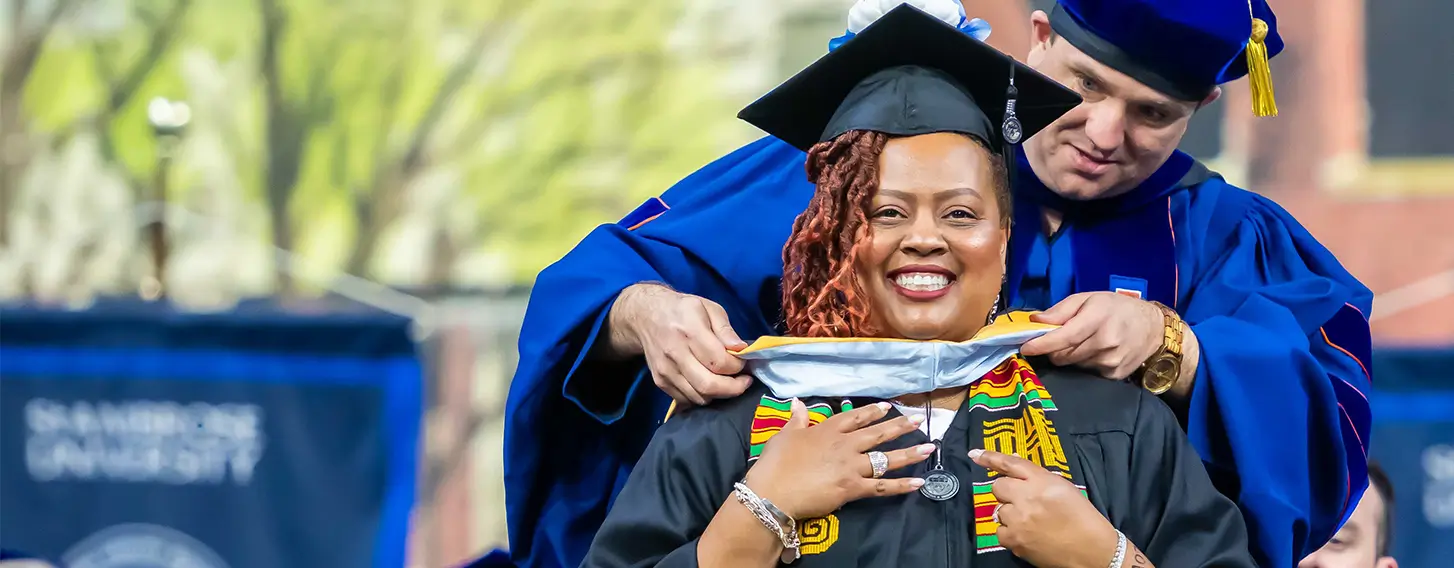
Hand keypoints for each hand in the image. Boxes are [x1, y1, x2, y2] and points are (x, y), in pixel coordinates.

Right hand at [611, 283, 752, 405]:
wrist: (645, 315)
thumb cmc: (682, 309)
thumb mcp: (708, 307)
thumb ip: (726, 329)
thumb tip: (741, 349)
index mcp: (689, 331)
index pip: (719, 361)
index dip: (738, 366)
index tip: (744, 363)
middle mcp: (675, 353)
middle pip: (709, 385)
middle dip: (733, 389)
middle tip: (744, 382)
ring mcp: (665, 371)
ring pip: (699, 397)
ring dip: (718, 394)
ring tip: (727, 381)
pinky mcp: (660, 382)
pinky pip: (686, 400)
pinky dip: (702, 397)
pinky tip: (709, 383)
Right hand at [746, 400, 932, 519]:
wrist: (773, 491)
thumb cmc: (775, 463)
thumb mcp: (784, 435)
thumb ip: (797, 419)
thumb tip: (798, 402)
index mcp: (827, 430)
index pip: (855, 417)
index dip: (872, 412)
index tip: (888, 407)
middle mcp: (844, 445)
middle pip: (877, 434)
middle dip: (899, 427)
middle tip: (917, 421)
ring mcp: (851, 466)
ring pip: (886, 459)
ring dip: (909, 453)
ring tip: (929, 448)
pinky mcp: (853, 488)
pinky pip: (882, 487)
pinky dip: (901, 486)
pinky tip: (919, 483)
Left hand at [970, 449, 1120, 567]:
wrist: (1093, 551)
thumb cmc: (1082, 517)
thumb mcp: (1063, 488)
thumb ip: (1037, 477)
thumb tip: (1012, 469)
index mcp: (1043, 481)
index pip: (1011, 464)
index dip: (990, 458)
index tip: (974, 454)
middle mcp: (1027, 496)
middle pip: (998, 487)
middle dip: (1007, 493)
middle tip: (1023, 502)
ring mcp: (1018, 519)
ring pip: (999, 510)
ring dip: (1011, 514)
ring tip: (1031, 522)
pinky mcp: (1014, 540)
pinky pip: (999, 531)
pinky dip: (1010, 533)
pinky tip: (1027, 535)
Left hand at [1019, 292, 1162, 379]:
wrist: (1154, 329)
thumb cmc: (1116, 309)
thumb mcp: (1089, 298)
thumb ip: (1061, 310)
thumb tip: (1035, 321)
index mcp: (1097, 319)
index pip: (1064, 337)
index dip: (1042, 344)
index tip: (1025, 348)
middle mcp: (1105, 342)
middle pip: (1063, 355)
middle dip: (1054, 349)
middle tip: (1059, 339)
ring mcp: (1111, 361)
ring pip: (1073, 365)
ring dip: (1070, 356)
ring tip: (1083, 342)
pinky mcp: (1115, 375)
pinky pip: (1087, 372)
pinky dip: (1084, 364)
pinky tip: (1095, 352)